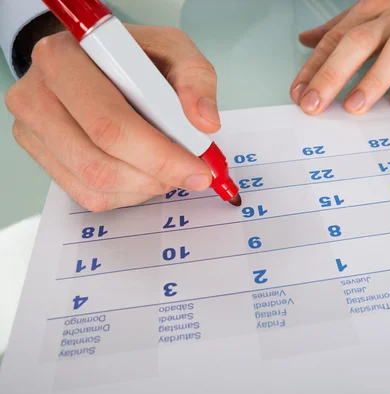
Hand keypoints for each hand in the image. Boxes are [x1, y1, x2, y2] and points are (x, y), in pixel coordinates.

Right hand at [5, 24, 219, 211]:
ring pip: (96, 185)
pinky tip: (144, 171)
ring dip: (145, 186)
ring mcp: (33, 130)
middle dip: (157, 175)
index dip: (160, 155)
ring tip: (169, 168)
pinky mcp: (41, 157)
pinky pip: (89, 196)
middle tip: (192, 174)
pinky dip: (129, 192)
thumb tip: (205, 122)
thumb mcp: (172, 49)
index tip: (200, 169)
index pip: (111, 124)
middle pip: (99, 163)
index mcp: (63, 59)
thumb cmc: (133, 56)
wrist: (96, 61)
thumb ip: (196, 79)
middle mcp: (37, 96)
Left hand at [290, 0, 389, 114]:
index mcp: (368, 12)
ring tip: (353, 107)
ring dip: (372, 79)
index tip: (298, 94)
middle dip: (332, 74)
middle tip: (315, 104)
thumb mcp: (372, 13)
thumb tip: (305, 40)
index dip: (314, 67)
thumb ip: (339, 29)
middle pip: (357, 43)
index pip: (334, 39)